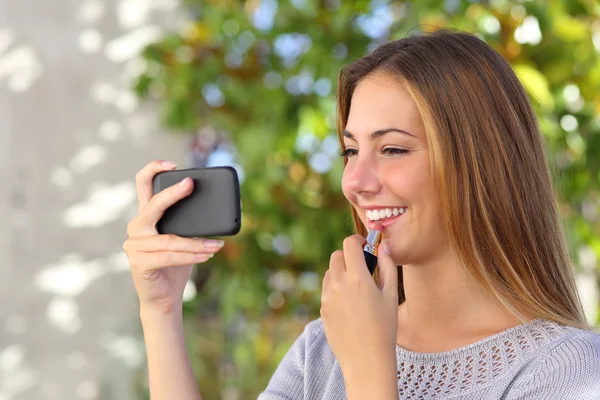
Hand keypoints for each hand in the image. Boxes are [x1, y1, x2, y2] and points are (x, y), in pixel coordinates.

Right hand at [123, 160, 224, 315]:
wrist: (165, 298)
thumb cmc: (176, 265)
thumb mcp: (184, 238)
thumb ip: (190, 223)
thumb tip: (215, 208)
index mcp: (146, 216)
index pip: (142, 185)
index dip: (153, 169)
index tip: (172, 164)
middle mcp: (137, 228)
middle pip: (153, 205)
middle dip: (173, 193)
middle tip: (191, 185)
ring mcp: (134, 246)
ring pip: (170, 239)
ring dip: (197, 243)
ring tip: (216, 245)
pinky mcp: (139, 263)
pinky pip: (170, 256)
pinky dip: (191, 255)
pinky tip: (207, 254)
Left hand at [320, 235, 398, 377]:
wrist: (366, 360)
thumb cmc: (384, 328)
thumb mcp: (390, 295)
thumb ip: (387, 266)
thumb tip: (383, 247)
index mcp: (357, 278)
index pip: (349, 244)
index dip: (358, 240)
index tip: (365, 246)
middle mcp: (338, 284)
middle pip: (336, 255)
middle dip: (349, 256)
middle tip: (362, 268)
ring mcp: (327, 297)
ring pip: (330, 272)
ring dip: (341, 272)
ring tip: (357, 288)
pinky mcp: (322, 309)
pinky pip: (327, 290)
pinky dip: (336, 289)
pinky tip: (350, 305)